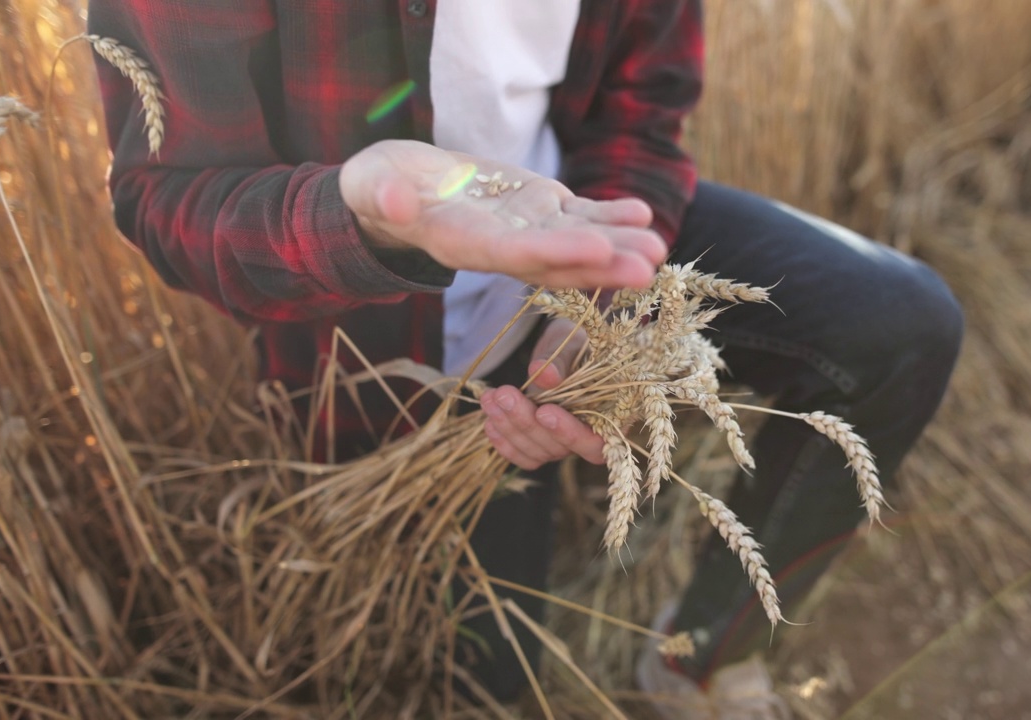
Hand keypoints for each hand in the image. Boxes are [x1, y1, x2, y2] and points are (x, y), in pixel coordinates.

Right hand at [339, 140, 665, 288]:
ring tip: (659, 247)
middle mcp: (501, 246)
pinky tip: (642, 212)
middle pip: (557, 260)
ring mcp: (525, 228)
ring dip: (618, 245)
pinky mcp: (538, 208)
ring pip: (577, 241)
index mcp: (462, 242)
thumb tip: (394, 202)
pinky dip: (610, 215)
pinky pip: (579, 214)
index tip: (596, 250)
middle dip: (602, 266)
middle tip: (648, 268)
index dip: (555, 253)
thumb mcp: (371, 184)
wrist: (399, 186)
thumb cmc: (379, 186)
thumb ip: (383, 196)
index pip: (513, 254)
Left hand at [479, 318, 603, 469]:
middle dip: (527, 422)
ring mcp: (564, 445)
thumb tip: (544, 375)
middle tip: (504, 394)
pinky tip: (489, 421)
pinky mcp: (542, 446)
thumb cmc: (575, 343)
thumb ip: (560, 360)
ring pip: (537, 452)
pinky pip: (523, 455)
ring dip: (510, 428)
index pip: (595, 443)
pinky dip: (504, 442)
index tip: (544, 411)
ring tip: (490, 398)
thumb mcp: (570, 343)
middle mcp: (589, 437)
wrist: (564, 348)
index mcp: (611, 416)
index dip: (570, 433)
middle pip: (559, 448)